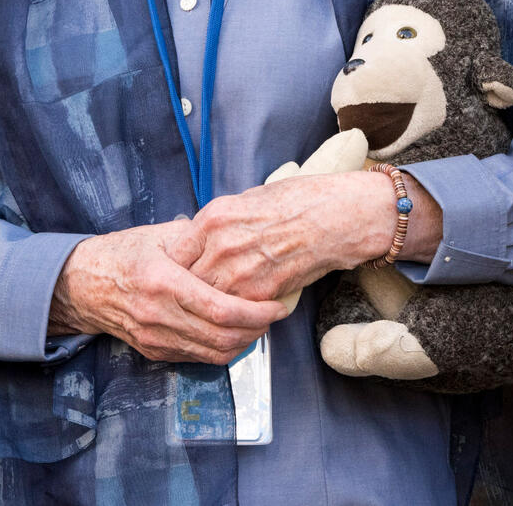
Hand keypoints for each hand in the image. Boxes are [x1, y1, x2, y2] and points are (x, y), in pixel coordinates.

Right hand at [48, 220, 286, 364]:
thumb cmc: (124, 253)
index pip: (221, 310)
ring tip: (260, 323)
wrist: (81, 285)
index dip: (256, 312)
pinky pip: (197, 358)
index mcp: (163, 282)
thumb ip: (200, 241)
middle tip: (275, 315)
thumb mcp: (162, 236)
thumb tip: (243, 238)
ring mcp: (154, 338)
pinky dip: (223, 349)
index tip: (277, 305)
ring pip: (213, 354)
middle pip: (222, 338)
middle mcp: (158, 316)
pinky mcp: (153, 351)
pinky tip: (236, 331)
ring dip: (244, 343)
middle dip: (257, 330)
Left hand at [185, 170, 442, 303]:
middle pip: (185, 282)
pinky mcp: (261, 293)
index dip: (173, 268)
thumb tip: (202, 236)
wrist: (339, 217)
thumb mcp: (251, 197)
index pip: (173, 254)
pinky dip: (234, 315)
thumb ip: (221, 221)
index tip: (174, 275)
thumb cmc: (302, 200)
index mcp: (215, 216)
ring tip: (209, 311)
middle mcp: (221, 245)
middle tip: (188, 297)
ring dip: (208, 307)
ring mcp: (239, 271)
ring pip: (206, 301)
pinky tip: (238, 313)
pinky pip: (234, 312)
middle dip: (186, 291)